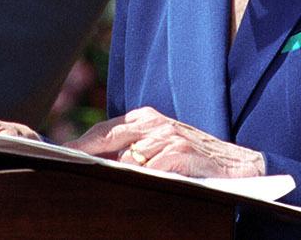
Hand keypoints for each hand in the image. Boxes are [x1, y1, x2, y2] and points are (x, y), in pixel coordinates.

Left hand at [70, 107, 265, 178]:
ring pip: (128, 156)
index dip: (82, 142)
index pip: (106, 128)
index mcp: (147, 118)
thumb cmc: (194, 158)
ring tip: (94, 179)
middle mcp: (156, 123)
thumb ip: (133, 148)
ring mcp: (169, 137)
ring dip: (114, 170)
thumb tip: (97, 162)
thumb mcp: (162, 146)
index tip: (60, 153)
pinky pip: (152, 168)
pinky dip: (143, 176)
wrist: (240, 165)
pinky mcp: (182, 154)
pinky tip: (139, 183)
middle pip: (109, 135)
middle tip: (64, 163)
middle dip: (85, 150)